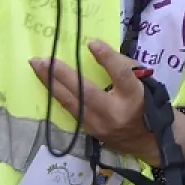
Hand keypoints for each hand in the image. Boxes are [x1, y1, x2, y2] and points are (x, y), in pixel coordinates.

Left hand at [31, 39, 166, 166]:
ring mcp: (99, 124)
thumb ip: (123, 68)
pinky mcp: (89, 130)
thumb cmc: (146, 104)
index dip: (106, 58)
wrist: (148, 140)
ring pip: (71, 102)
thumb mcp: (143, 83)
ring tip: (37, 66)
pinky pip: (70, 109)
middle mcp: (114, 112)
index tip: (91, 43)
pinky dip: (58, 94)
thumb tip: (97, 51)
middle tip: (43, 59)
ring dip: (51, 83)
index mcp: (134, 96)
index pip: (120, 74)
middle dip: (61, 74)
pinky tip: (47, 83)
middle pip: (85, 91)